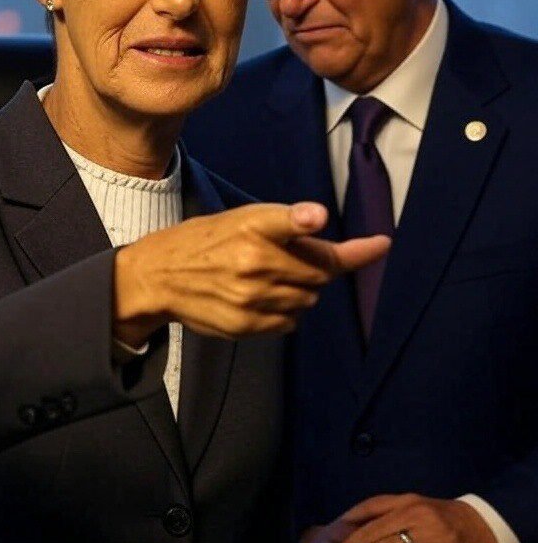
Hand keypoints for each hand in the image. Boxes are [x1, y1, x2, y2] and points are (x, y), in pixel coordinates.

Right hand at [113, 201, 389, 345]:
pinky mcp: (247, 325)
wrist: (159, 276)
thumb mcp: (241, 218)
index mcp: (255, 226)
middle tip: (289, 259)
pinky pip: (290, 323)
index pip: (304, 229)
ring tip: (267, 279)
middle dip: (316, 266)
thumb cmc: (205, 241)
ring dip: (301, 290)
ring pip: (308, 300)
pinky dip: (286, 313)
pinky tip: (260, 300)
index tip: (383, 244)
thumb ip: (285, 223)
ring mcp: (252, 297)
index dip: (350, 244)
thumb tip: (321, 223)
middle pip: (319, 273)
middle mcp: (256, 261)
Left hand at [325, 494, 500, 542]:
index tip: (330, 538)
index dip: (348, 522)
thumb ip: (390, 516)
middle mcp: (412, 511)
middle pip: (373, 530)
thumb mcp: (417, 510)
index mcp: (404, 499)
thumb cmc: (444, 521)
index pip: (370, 506)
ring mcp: (427, 530)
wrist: (483, 527)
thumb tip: (356, 532)